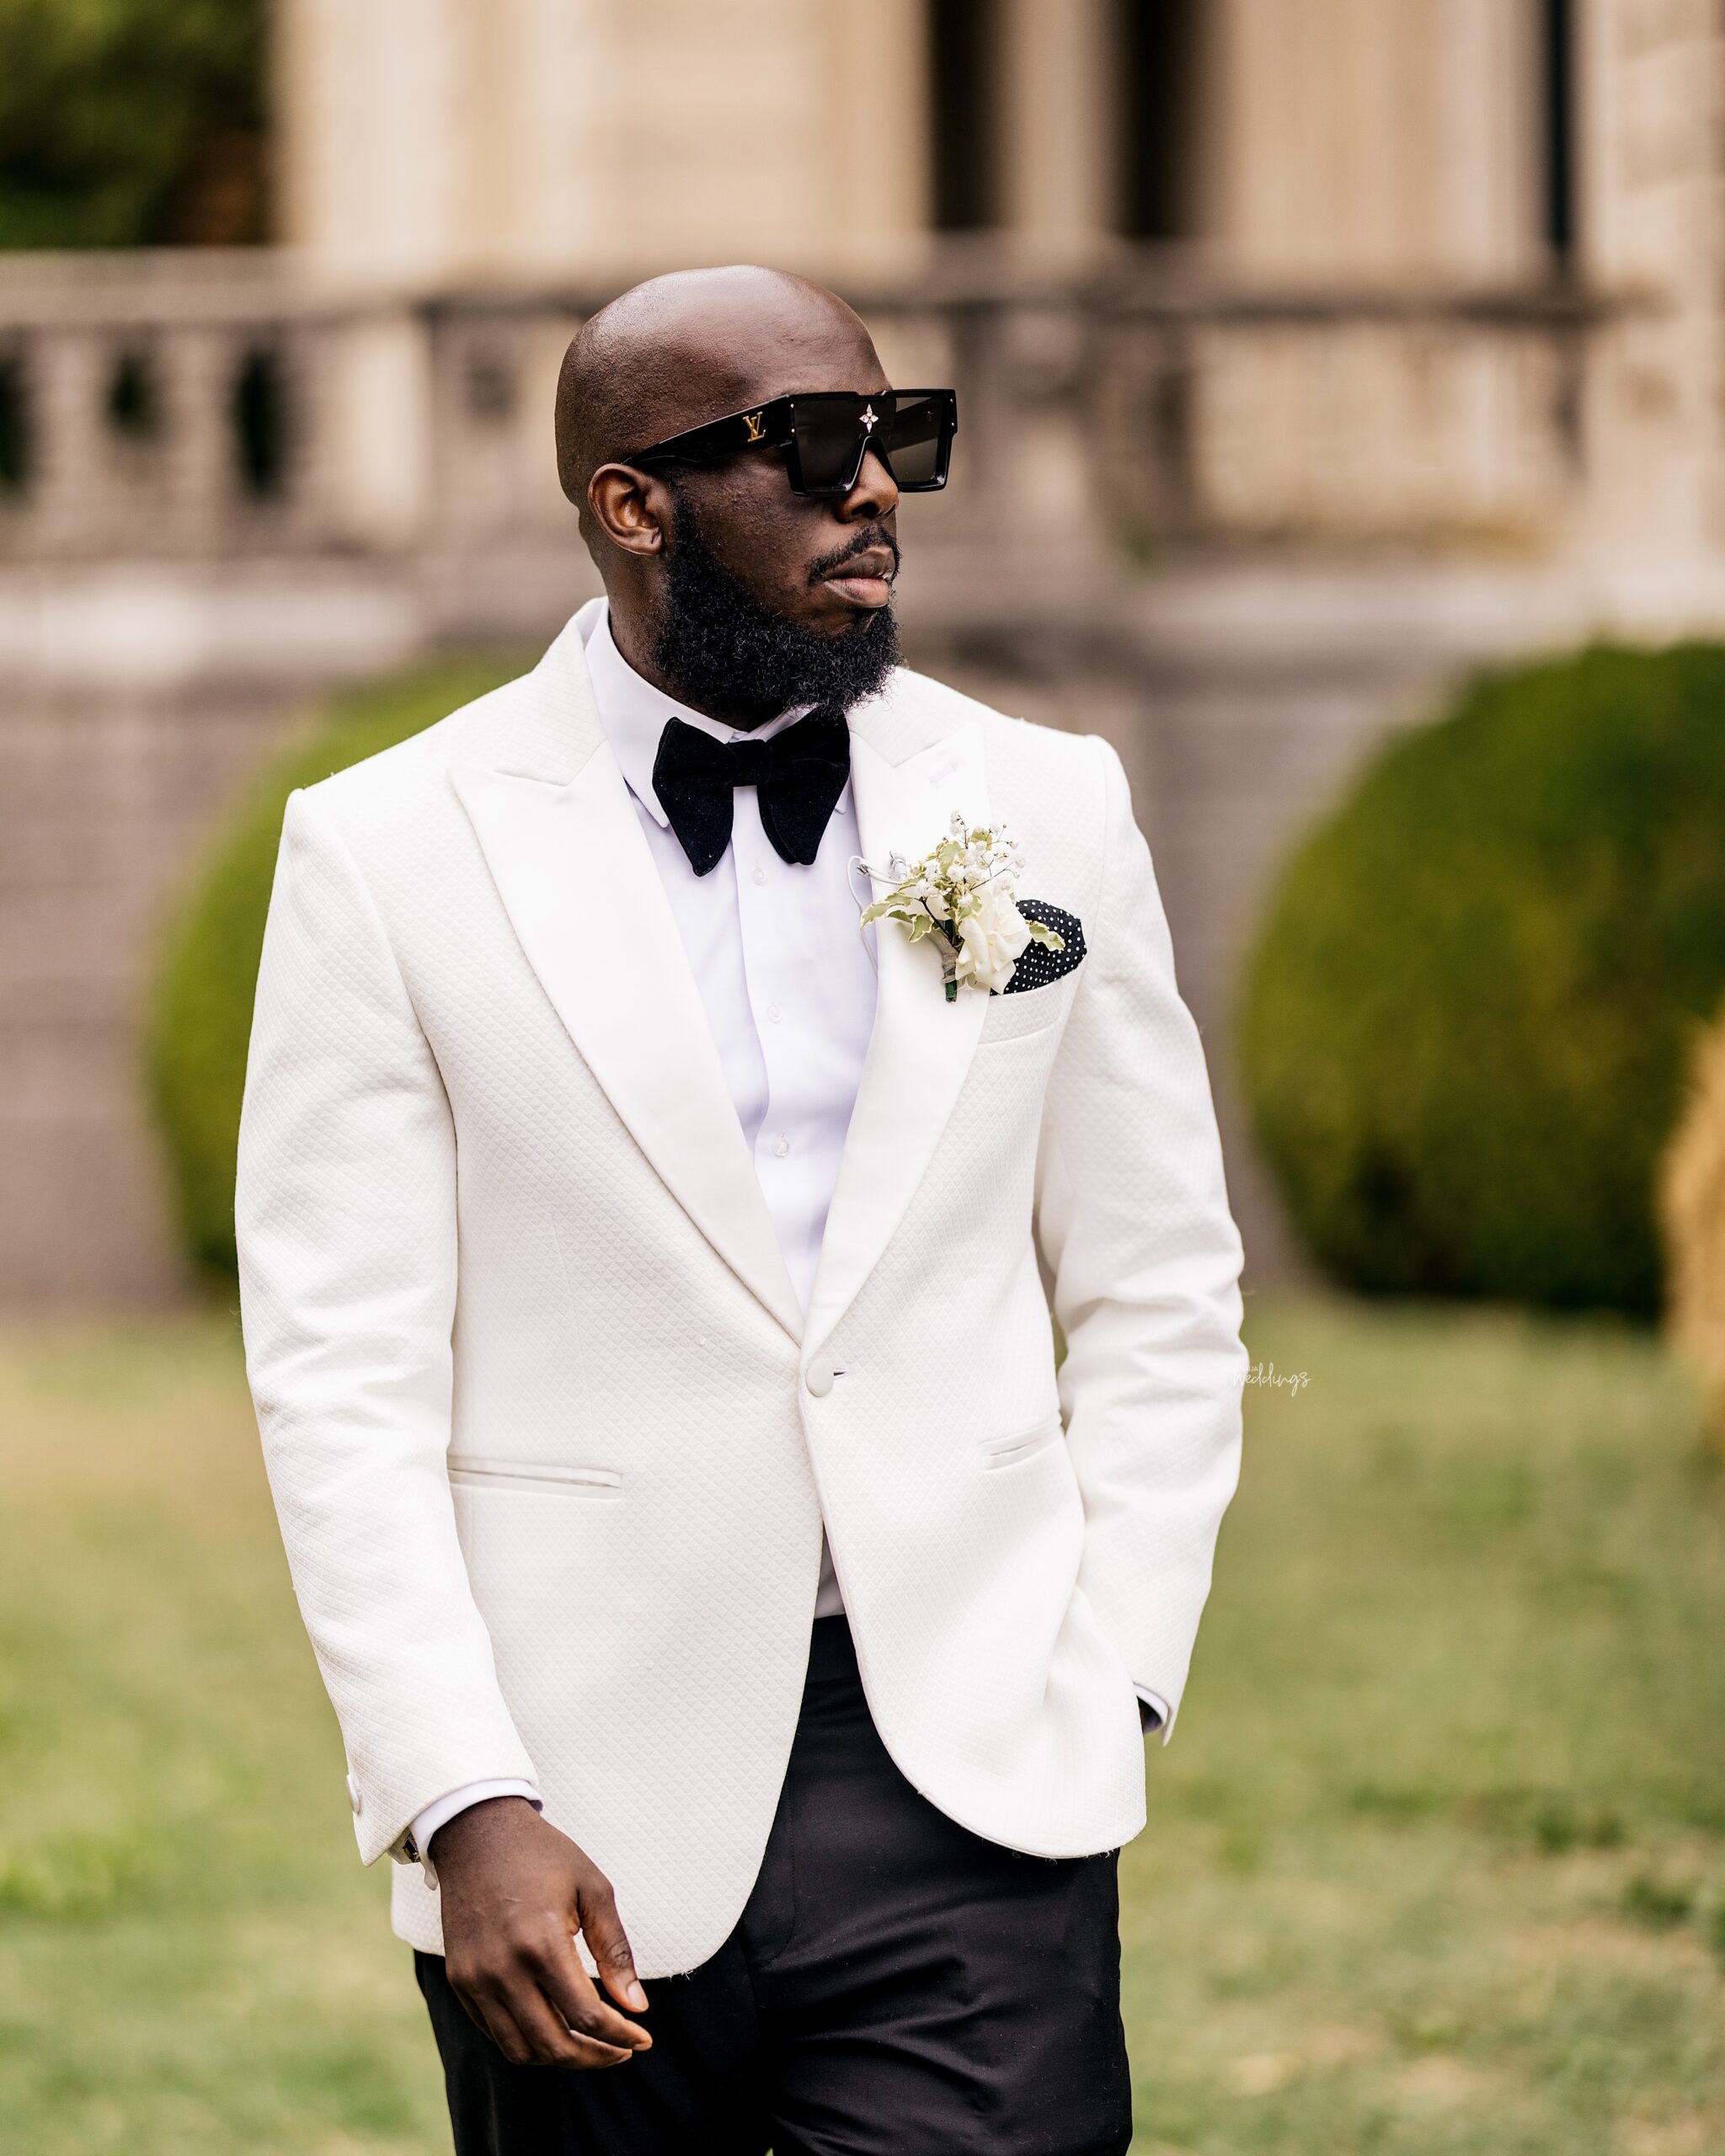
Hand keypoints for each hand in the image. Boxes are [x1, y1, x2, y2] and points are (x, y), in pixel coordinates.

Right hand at [431, 1795, 652, 2068]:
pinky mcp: (460, 1980)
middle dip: (595, 2057)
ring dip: (560, 2058)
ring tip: (592, 2047)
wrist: (476, 1832)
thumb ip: (615, 1950)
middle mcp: (503, 1969)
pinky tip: (555, 2028)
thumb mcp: (593, 1888)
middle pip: (554, 2044)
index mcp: (541, 1943)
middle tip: (622, 2050)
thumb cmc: (543, 1855)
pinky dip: (528, 2043)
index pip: (586, 2016)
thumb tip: (637, 2007)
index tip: (642, 2037)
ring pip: (521, 2049)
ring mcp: (476, 1979)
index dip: (619, 2035)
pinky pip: (494, 2032)